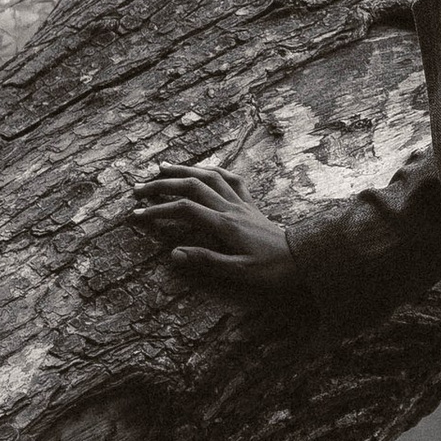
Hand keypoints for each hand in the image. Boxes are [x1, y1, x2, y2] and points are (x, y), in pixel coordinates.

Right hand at [130, 161, 314, 312]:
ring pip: (209, 176)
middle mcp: (231, 207)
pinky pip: (232, 178)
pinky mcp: (251, 204)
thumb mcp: (239, 271)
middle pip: (191, 186)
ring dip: (184, 170)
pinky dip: (214, 170)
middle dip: (162, 185)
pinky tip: (203, 170)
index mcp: (224, 223)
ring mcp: (242, 202)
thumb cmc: (273, 269)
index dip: (157, 210)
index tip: (136, 216)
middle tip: (138, 190)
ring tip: (162, 168)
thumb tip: (173, 253)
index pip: (183, 210)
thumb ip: (207, 260)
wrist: (304, 258)